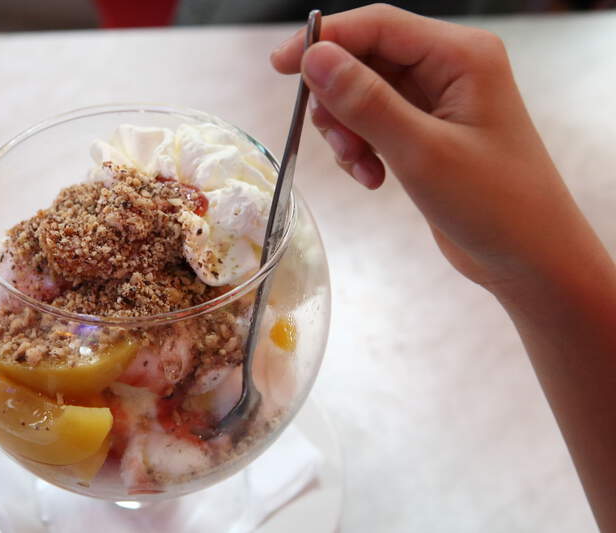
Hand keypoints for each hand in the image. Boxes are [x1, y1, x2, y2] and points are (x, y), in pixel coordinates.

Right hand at [271, 4, 597, 295]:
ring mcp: (438, 102)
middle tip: (334, 138)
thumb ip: (365, 101)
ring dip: (348, 130)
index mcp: (460, 56)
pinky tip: (373, 179)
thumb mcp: (421, 151)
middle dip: (338, 99)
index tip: (280, 66)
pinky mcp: (428, 132)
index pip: (378, 26)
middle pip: (366, 59)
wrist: (530, 259)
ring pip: (365, 94)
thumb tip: (315, 58)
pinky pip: (375, 124)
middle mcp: (449, 69)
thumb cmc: (495, 204)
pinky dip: (363, 149)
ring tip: (360, 167)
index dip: (325, 40)